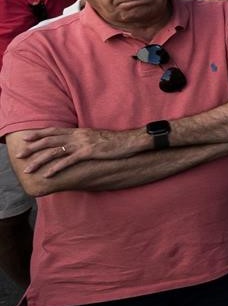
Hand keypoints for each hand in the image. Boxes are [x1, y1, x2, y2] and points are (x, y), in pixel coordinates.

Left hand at [11, 126, 140, 175]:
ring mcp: (82, 144)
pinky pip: (68, 161)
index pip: (53, 131)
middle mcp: (77, 136)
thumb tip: (75, 144)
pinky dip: (55, 168)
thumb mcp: (96, 137)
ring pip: (55, 152)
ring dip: (39, 161)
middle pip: (49, 141)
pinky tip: (47, 175)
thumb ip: (83, 139)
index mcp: (78, 131)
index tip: (25, 138)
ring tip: (28, 169)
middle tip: (19, 155)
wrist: (130, 141)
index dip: (38, 134)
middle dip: (32, 148)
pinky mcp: (88, 153)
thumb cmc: (115, 141)